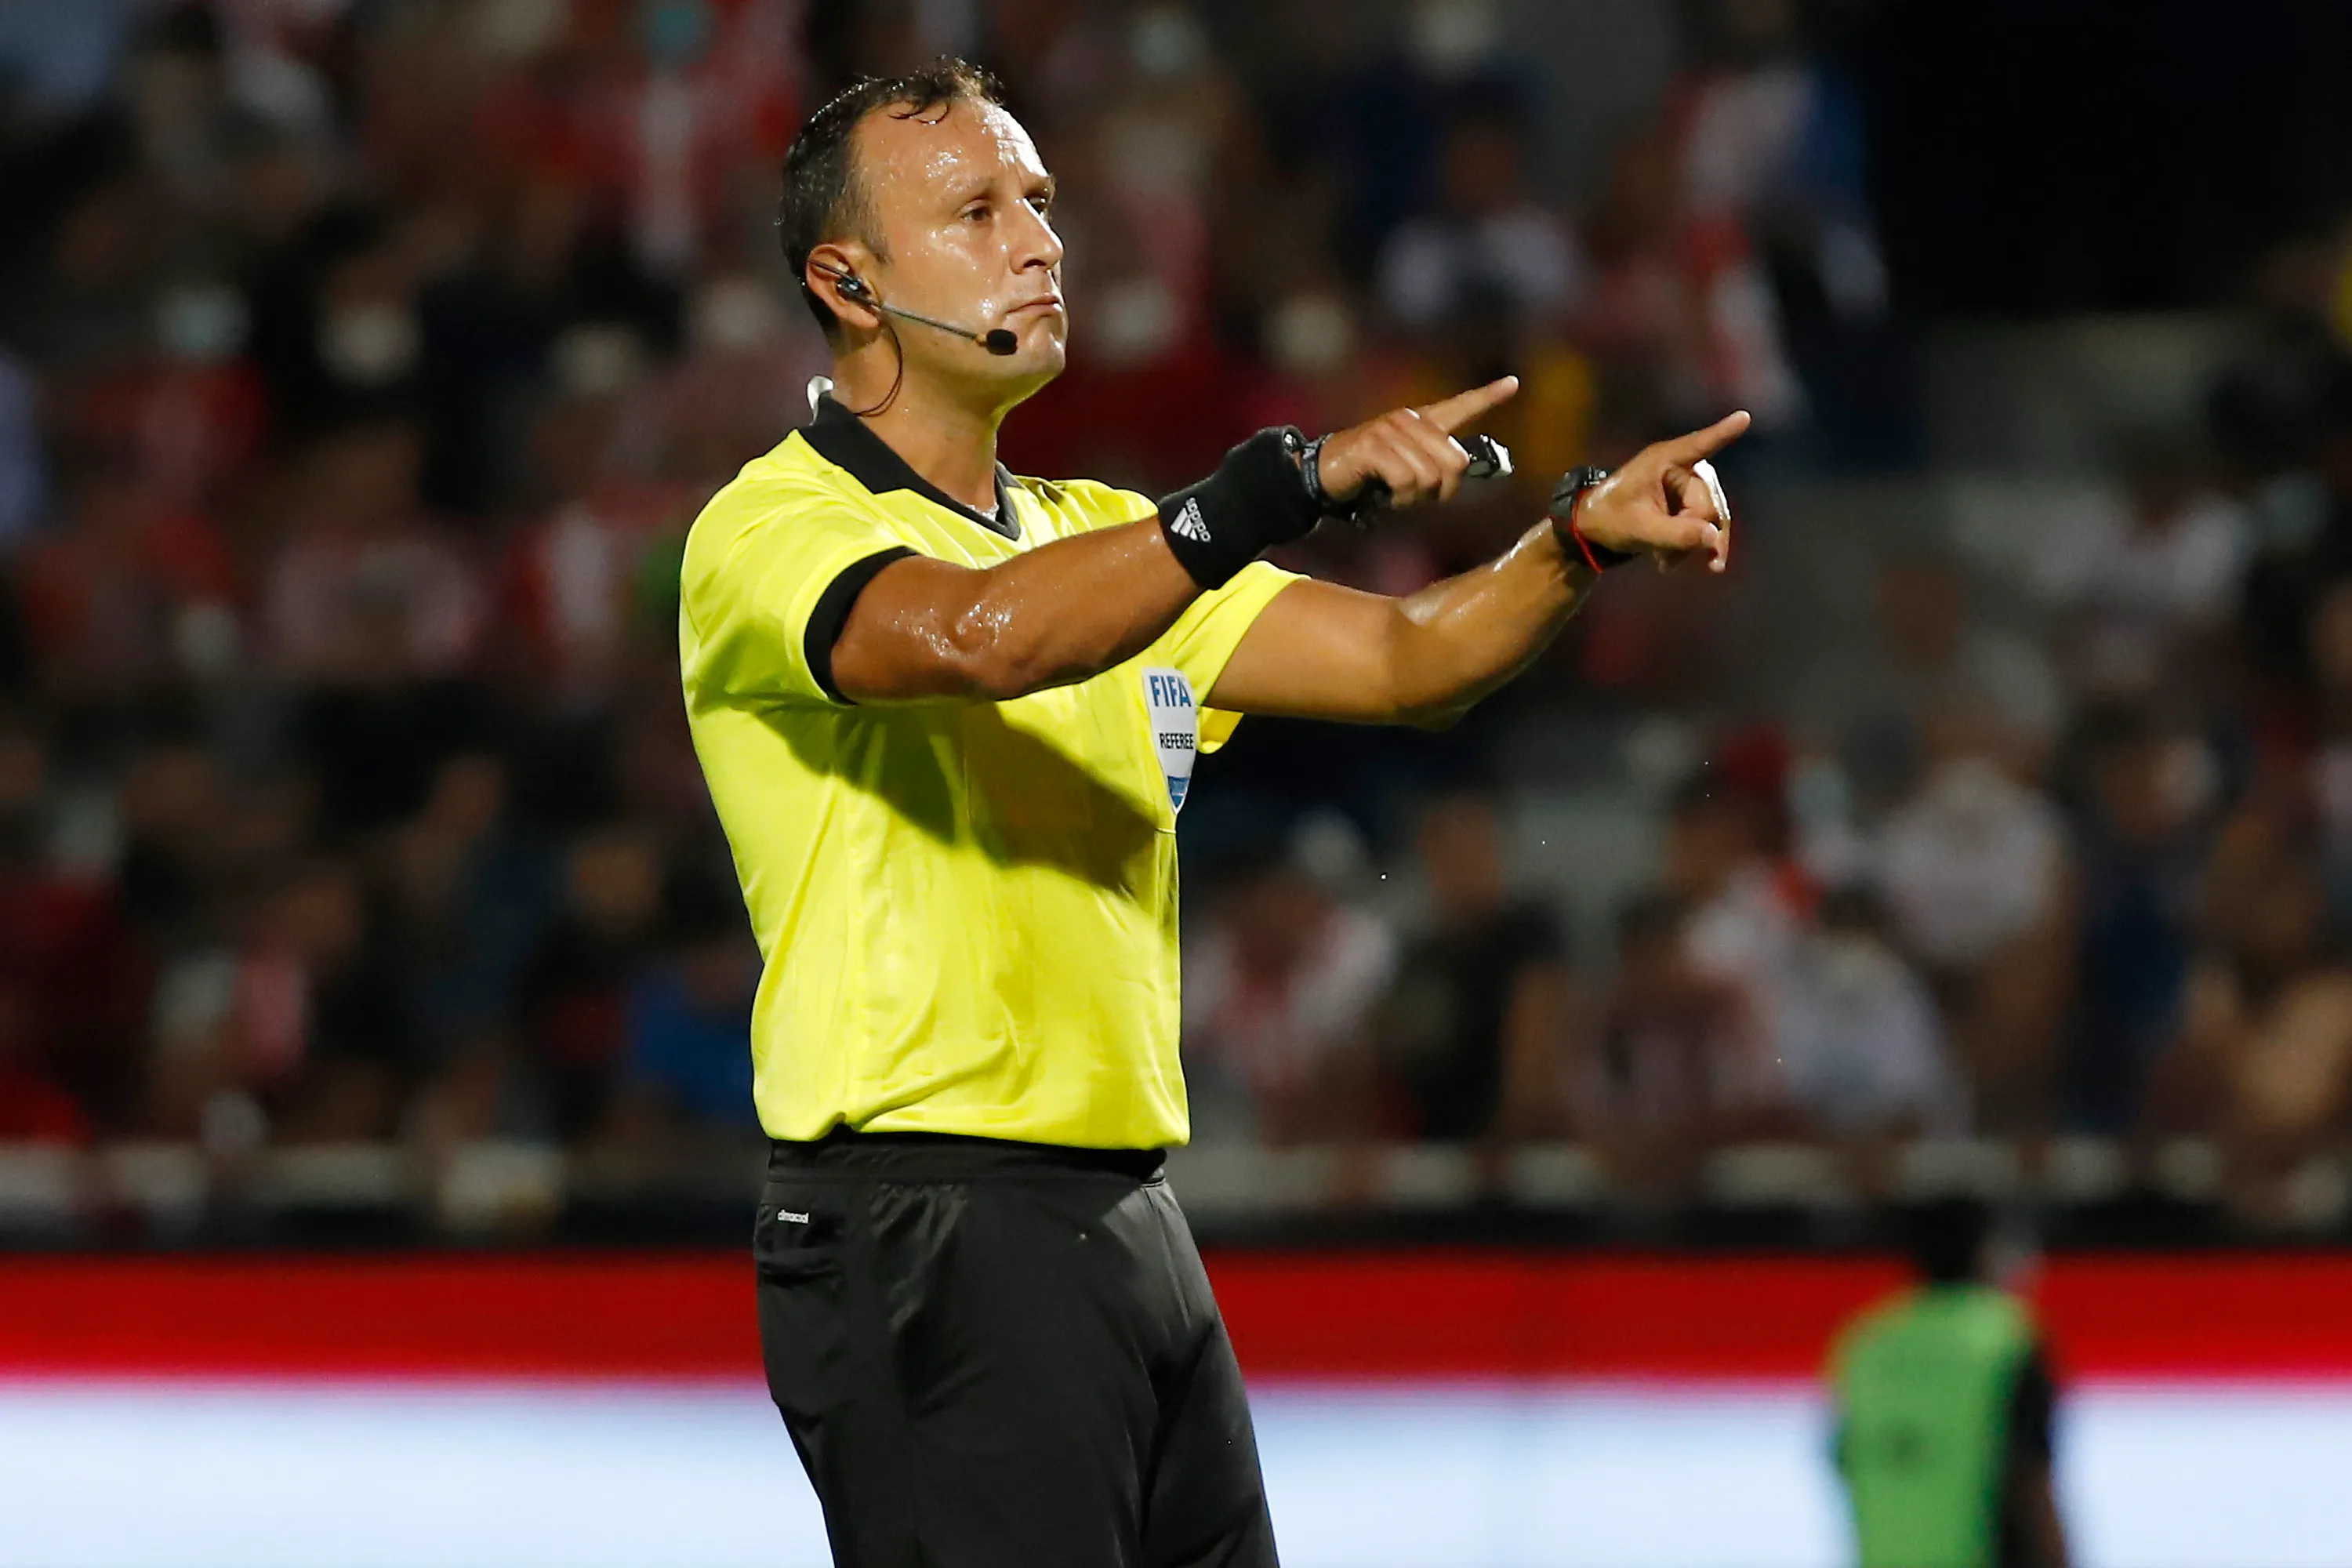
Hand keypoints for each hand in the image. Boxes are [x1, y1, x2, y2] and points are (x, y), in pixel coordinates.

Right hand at [1311, 376, 1520, 510]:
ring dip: (1414, 498)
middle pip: (1455, 463)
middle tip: (1418, 497)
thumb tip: (1455, 478)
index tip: (1512, 384)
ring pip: (1429, 477)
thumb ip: (1434, 468)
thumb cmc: (1370, 476)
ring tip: (1396, 494)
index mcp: (1421, 423)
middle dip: (1441, 491)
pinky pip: (1406, 480)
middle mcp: (1409, 420)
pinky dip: (1398, 498)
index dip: (1488, 396)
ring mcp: (1390, 430)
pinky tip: (1385, 493)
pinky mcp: (1373, 445)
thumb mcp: (1406, 468)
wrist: (1324, 473)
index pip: (1461, 407)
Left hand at [1571, 410, 1751, 573]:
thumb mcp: (1639, 529)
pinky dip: (1690, 546)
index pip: (1699, 445)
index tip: (1744, 417)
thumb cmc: (1609, 519)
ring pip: (1710, 519)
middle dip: (1696, 534)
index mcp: (1664, 460)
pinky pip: (1704, 527)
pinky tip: (1667, 562)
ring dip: (1693, 545)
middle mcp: (1680, 469)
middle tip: (1669, 558)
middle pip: (1709, 502)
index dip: (1723, 433)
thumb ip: (1676, 534)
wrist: (1594, 531)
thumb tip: (1713, 538)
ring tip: (1666, 564)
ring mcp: (1686, 487)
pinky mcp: (1687, 505)